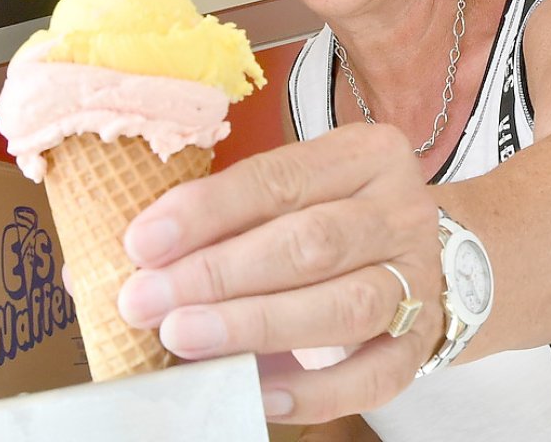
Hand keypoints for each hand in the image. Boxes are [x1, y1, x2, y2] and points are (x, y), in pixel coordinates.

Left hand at [116, 124, 442, 422]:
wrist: (418, 259)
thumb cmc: (330, 219)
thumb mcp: (291, 194)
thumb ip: (228, 220)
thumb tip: (130, 266)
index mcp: (365, 156)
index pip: (280, 178)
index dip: (208, 212)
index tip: (142, 244)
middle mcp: (401, 211)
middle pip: (314, 242)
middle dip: (221, 274)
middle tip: (148, 301)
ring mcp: (419, 278)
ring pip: (347, 305)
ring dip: (258, 325)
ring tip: (186, 338)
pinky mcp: (421, 341)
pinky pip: (375, 375)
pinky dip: (316, 391)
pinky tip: (259, 393)